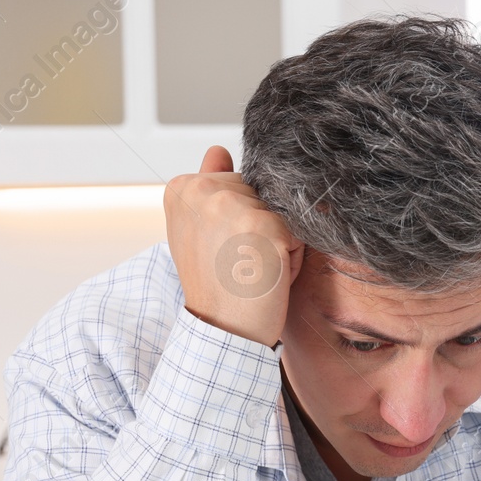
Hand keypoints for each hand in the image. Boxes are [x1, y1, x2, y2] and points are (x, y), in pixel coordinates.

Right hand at [163, 145, 304, 347]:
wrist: (222, 331)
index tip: (220, 251)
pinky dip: (292, 259)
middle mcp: (202, 189)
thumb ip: (212, 186)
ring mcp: (231, 204)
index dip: (239, 220)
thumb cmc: (217, 288)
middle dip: (262, 227)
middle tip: (237, 263)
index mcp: (182, 187)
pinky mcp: (261, 223)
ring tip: (251, 270)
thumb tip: (218, 150)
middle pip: (261, 194)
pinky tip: (267, 277)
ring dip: (279, 244)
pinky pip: (298, 233)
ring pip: (282, 213)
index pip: (238, 185)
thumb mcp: (202, 231)